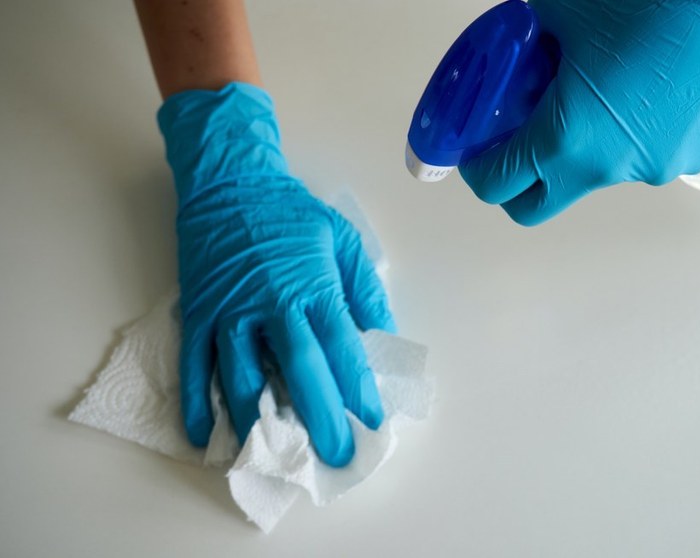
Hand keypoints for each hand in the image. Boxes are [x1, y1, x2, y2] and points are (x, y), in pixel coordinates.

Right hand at [160, 83, 394, 466]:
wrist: (231, 182)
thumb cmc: (291, 212)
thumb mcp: (342, 239)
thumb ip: (364, 289)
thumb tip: (383, 336)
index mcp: (312, 286)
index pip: (341, 349)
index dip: (358, 390)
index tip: (372, 422)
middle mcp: (272, 304)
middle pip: (299, 372)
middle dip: (320, 419)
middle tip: (334, 456)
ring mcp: (229, 311)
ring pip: (242, 377)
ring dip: (259, 421)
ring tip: (277, 456)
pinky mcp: (198, 312)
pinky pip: (194, 365)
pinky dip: (197, 402)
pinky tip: (206, 435)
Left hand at [459, 0, 699, 224]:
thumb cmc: (653, 0)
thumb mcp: (560, 10)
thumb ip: (524, 44)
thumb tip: (512, 52)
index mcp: (565, 138)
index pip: (495, 184)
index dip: (476, 169)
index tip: (475, 152)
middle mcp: (605, 168)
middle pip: (534, 206)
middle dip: (516, 183)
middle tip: (514, 144)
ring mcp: (650, 169)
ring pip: (589, 178)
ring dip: (575, 151)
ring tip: (588, 97)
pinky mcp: (688, 158)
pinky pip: (636, 159)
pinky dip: (621, 138)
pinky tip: (634, 95)